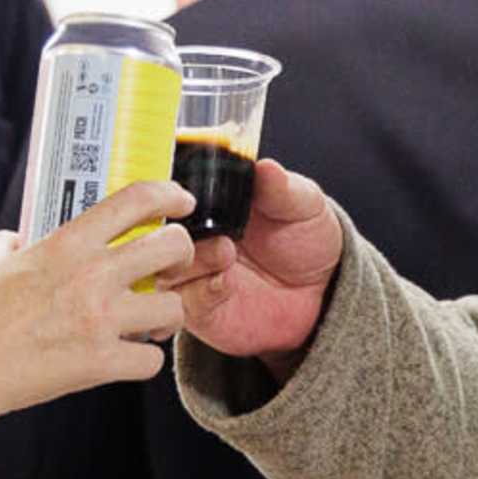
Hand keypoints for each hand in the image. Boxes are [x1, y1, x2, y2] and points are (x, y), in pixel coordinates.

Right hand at [0, 180, 200, 421]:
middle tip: (170, 268)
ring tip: (148, 322)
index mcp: (66, 243)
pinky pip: (153, 361)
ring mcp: (100, 320)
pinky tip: (126, 358)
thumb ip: (10, 245)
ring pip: (174, 308)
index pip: (136, 200)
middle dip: (181, 255)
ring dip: (166, 315)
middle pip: (173, 247)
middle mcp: (91, 275)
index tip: (181, 202)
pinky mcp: (101, 364)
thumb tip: (17, 240)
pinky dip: (143, 361)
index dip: (170, 195)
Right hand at [169, 158, 342, 370]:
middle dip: (174, 231)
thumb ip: (281, 189)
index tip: (185, 193)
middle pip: (155, 234)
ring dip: (190, 261)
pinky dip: (199, 292)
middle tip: (213, 229)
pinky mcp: (199, 311)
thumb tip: (265, 167)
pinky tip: (224, 283)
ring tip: (225, 254)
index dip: (169, 193)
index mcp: (207, 203)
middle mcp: (192, 238)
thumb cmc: (305, 239)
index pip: (169, 194)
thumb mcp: (302, 205)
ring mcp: (192, 275)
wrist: (322, 293)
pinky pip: (181, 305)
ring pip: (162, 270)